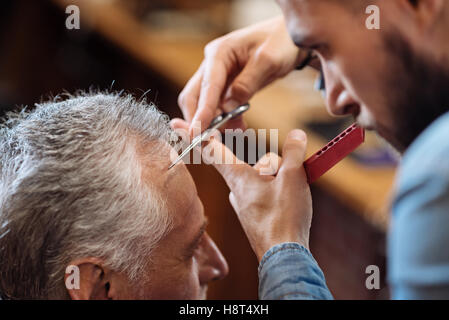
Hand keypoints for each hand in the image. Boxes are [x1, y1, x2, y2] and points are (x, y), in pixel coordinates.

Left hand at [171, 118, 312, 261]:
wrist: (283, 257)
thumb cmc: (284, 217)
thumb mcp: (293, 177)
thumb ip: (293, 152)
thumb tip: (296, 134)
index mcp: (237, 177)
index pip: (211, 150)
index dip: (195, 134)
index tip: (176, 123)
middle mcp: (235, 189)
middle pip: (248, 163)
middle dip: (268, 164)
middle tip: (282, 172)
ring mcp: (243, 204)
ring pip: (258, 178)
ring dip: (275, 178)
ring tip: (291, 191)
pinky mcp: (253, 215)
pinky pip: (262, 193)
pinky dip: (276, 191)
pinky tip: (287, 201)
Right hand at [178, 16, 302, 134]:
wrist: (291, 39)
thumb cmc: (281, 42)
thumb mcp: (268, 61)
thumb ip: (247, 84)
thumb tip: (227, 107)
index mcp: (219, 52)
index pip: (206, 86)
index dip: (202, 111)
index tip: (198, 132)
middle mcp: (212, 64)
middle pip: (193, 97)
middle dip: (199, 119)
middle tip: (210, 140)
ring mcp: (217, 76)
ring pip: (202, 105)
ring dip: (214, 122)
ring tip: (237, 130)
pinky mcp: (225, 87)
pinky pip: (217, 108)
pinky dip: (224, 120)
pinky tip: (238, 126)